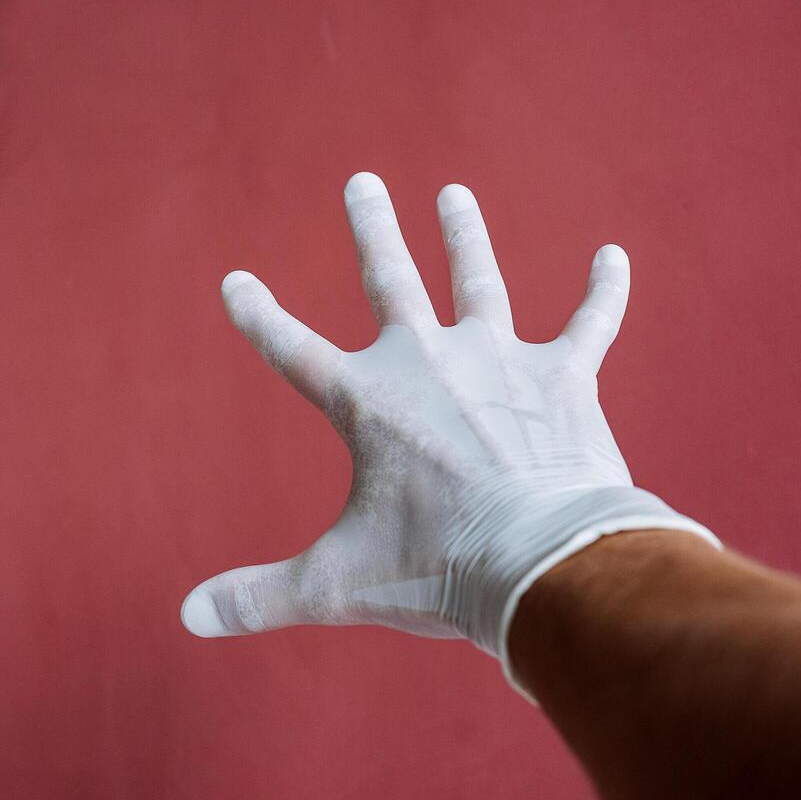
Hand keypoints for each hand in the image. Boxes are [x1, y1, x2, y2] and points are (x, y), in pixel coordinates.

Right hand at [181, 173, 716, 698]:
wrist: (545, 564)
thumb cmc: (437, 571)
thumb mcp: (336, 585)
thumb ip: (259, 595)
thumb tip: (187, 617)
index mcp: (368, 403)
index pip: (294, 349)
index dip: (260, 316)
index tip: (236, 281)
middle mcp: (429, 362)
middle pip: (392, 278)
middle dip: (372, 228)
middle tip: (364, 182)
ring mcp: (499, 361)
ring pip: (479, 281)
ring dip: (465, 237)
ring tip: (454, 195)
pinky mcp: (563, 378)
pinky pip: (589, 323)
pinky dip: (604, 292)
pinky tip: (613, 255)